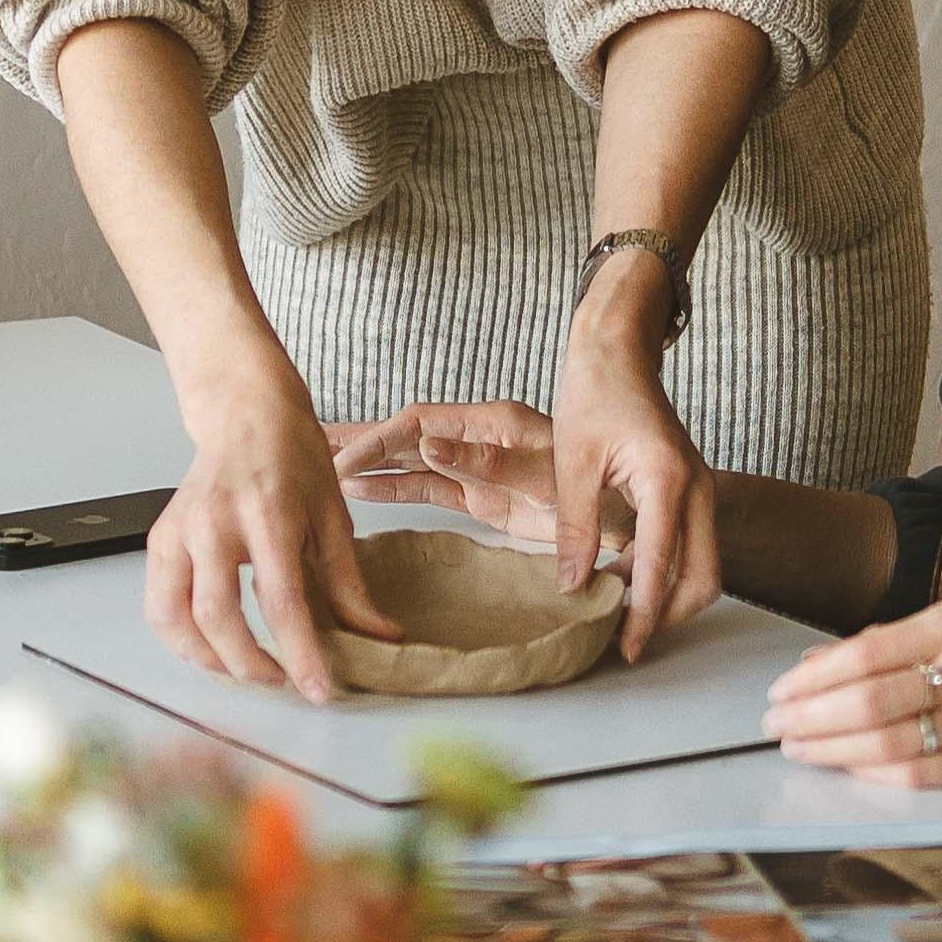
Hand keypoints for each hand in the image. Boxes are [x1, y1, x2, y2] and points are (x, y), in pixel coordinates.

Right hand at [146, 379, 398, 703]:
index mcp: (268, 514)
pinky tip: (209, 646)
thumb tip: (379, 635)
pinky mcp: (159, 537)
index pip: (280, 601)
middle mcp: (215, 522)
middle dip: (248, 665)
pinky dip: (180, 637)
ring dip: (207, 658)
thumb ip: (350, 583)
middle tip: (280, 680)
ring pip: (174, 617)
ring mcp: (179, 529)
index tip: (318, 690)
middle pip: (217, 616)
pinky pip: (157, 604)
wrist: (246, 414)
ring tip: (242, 669)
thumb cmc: (292, 457)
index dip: (299, 654)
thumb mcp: (333, 515)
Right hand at [327, 400, 627, 553]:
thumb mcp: (542, 474)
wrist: (633, 517)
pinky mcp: (481, 498)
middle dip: (359, 441)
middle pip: (404, 437)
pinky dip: (393, 491)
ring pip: (409, 464)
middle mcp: (476, 441)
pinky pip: (427, 490)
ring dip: (368, 466)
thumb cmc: (595, 488)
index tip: (342, 459)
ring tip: (321, 466)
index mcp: (490, 424)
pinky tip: (360, 494)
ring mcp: (475, 470)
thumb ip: (484, 461)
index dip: (378, 439)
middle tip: (308, 443)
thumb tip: (425, 444)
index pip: (418, 424)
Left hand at [547, 308, 717, 659]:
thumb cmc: (593, 392)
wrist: (617, 348)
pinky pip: (691, 543)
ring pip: (703, 564)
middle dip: (669, 615)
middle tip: (626, 640)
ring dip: (668, 594)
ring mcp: (701, 488)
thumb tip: (572, 587)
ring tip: (619, 613)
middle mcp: (697, 488)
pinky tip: (623, 575)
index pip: (661, 566)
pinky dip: (666, 569)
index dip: (644, 614)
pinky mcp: (692, 488)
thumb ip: (574, 527)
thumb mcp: (572, 461)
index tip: (626, 648)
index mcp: (667, 480)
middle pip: (703, 577)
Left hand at [766, 598, 941, 785]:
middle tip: (777, 724)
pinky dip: (878, 772)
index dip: (815, 677)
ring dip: (833, 749)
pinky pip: (925, 772)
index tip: (782, 690)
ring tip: (801, 748)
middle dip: (811, 715)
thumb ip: (893, 641)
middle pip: (870, 700)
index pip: (866, 653)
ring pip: (891, 740)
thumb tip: (819, 662)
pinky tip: (849, 768)